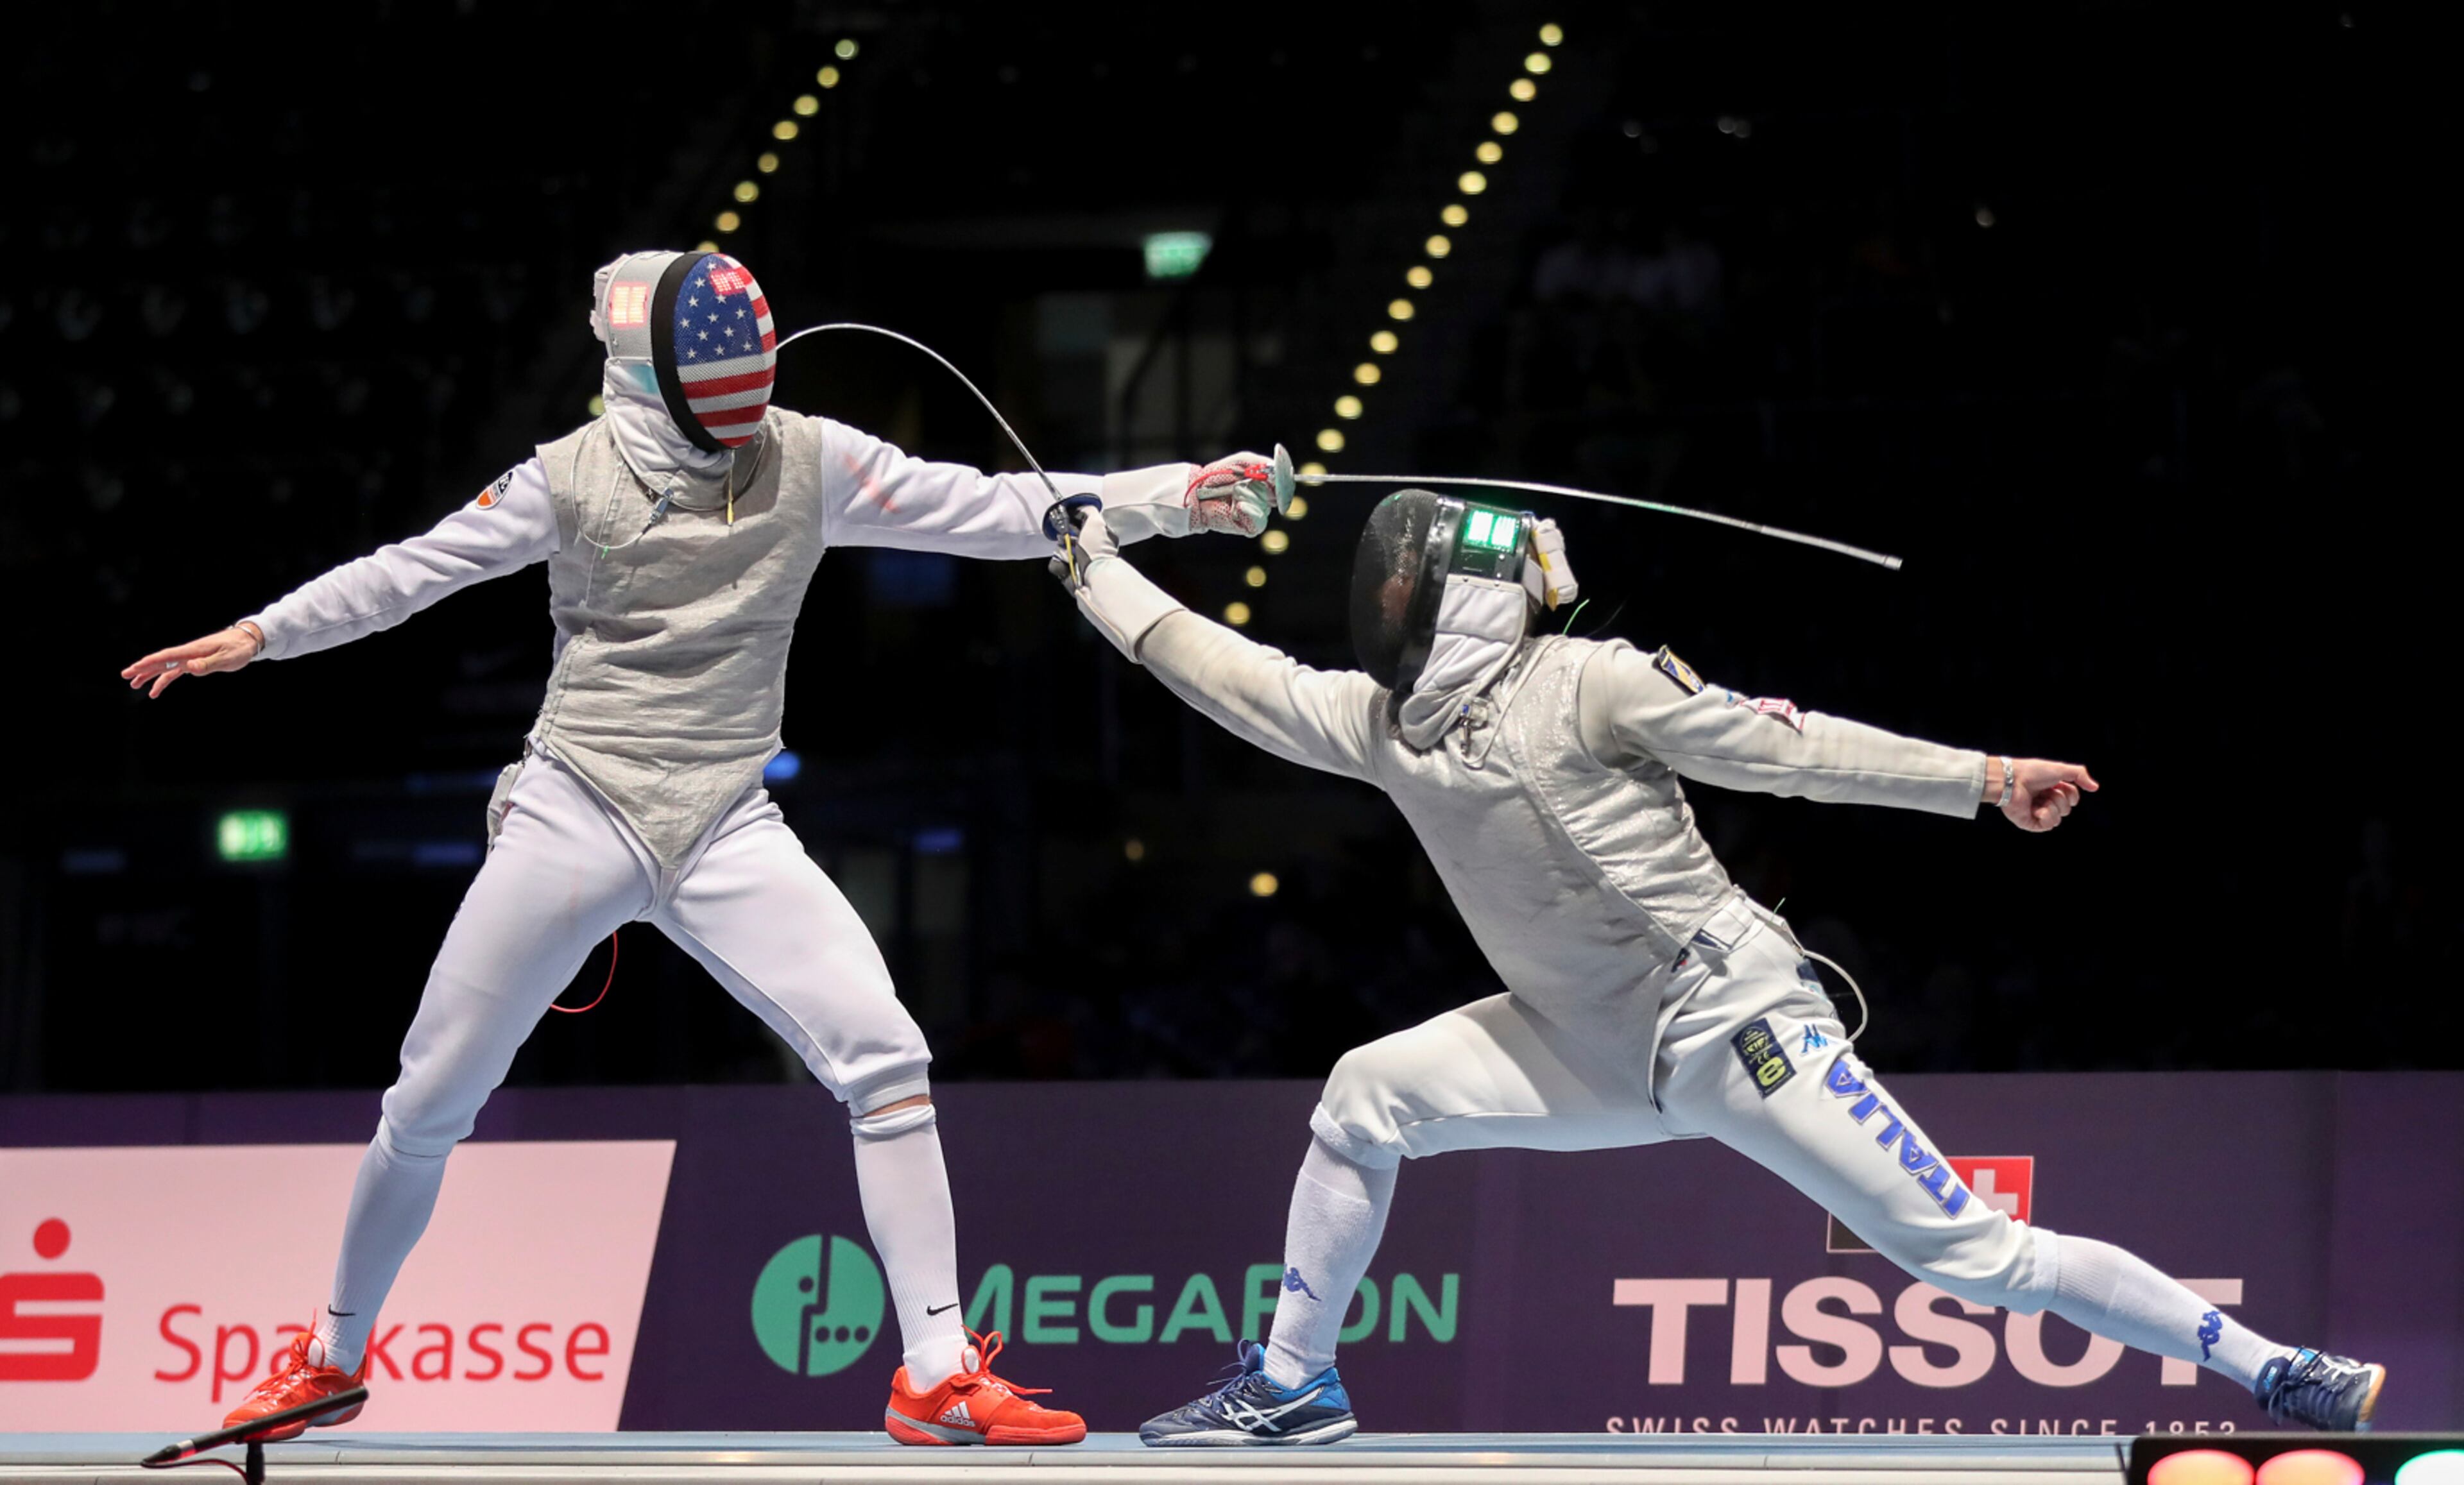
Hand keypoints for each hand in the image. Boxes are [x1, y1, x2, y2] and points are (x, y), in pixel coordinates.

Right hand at [121, 625, 261, 698]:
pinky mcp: (194, 662)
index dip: (150, 662)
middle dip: (142, 668)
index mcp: (193, 651)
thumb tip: (191, 668)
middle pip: (161, 661)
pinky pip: (174, 672)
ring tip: (134, 685)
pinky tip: (155, 690)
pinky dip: (164, 680)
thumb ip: (208, 664)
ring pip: (164, 667)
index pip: (167, 656)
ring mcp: (190, 658)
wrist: (247, 641)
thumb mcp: (226, 658)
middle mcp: (188, 653)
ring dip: (149, 675)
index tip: (135, 668)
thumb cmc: (238, 649)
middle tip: (125, 675)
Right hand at [1048, 508, 1120, 590]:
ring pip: (1059, 551)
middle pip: (1066, 537)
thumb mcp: (1097, 522)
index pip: (1079, 524)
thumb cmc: (1097, 551)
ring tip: (1071, 559)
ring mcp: (1079, 562)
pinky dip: (1060, 566)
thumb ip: (1088, 511)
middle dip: (1064, 539)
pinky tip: (1067, 568)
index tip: (1068, 523)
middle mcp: (1089, 549)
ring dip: (1062, 554)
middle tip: (1071, 543)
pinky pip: (1056, 565)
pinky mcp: (1070, 574)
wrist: (1094, 579)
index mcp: (1098, 536)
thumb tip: (1078, 508)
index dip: (1071, 523)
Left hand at [1182, 448, 1289, 536]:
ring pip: (1264, 506)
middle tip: (1238, 484)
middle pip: (1273, 495)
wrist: (1198, 492)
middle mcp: (1262, 499)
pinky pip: (1259, 522)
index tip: (1278, 475)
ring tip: (1232, 494)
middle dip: (1256, 487)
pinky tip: (1239, 505)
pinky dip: (1251, 512)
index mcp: (1263, 484)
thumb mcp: (1241, 461)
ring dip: (1247, 497)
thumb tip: (1276, 466)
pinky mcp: (1248, 526)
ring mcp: (1256, 513)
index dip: (1281, 481)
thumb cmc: (1217, 475)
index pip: (1281, 484)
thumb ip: (1260, 462)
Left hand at [1998, 757, 2097, 832]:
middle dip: (2060, 799)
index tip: (2058, 784)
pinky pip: (2048, 825)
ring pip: (2059, 819)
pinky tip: (2035, 809)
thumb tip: (2095, 787)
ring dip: (2052, 807)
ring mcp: (2038, 813)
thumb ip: (2079, 775)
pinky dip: (2045, 815)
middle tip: (2046, 791)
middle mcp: (2046, 802)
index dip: (2070, 793)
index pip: (2073, 798)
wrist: (2012, 780)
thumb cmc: (2033, 772)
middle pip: (2067, 809)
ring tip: (2039, 799)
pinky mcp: (2030, 823)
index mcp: (2052, 789)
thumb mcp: (2060, 769)